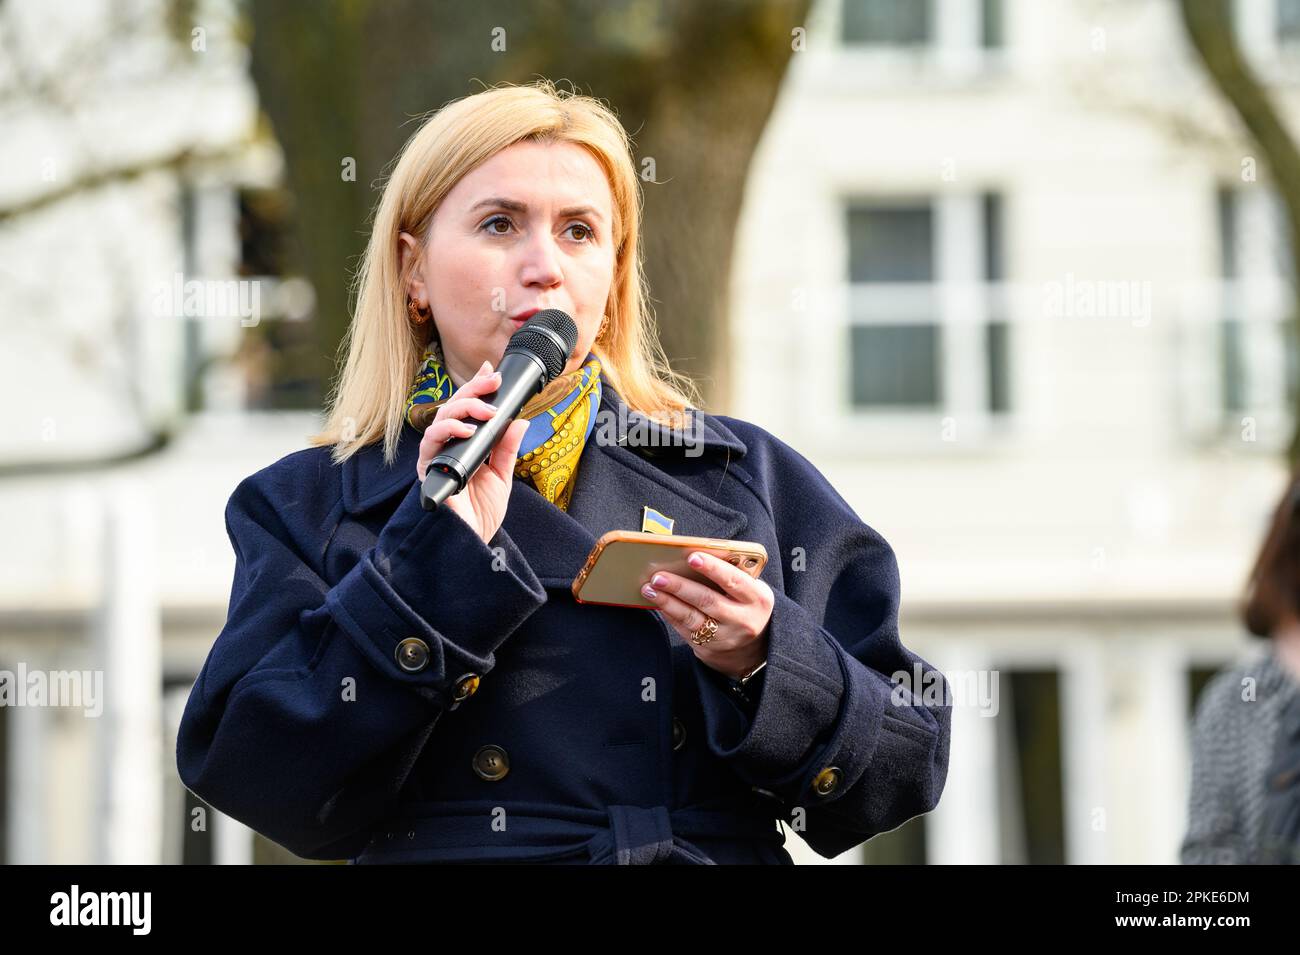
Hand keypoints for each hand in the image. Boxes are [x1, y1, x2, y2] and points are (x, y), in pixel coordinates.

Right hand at [416, 359, 529, 544]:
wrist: (472, 542)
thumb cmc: (481, 512)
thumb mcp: (502, 476)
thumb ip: (508, 448)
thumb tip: (521, 421)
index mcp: (465, 445)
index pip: (468, 410)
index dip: (475, 388)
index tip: (491, 371)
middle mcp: (447, 447)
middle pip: (453, 407)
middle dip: (472, 389)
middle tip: (492, 381)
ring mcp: (436, 457)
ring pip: (440, 419)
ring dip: (463, 409)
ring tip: (485, 411)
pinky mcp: (427, 470)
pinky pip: (430, 443)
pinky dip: (447, 432)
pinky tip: (466, 430)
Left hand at [640, 551, 773, 679]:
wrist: (752, 646)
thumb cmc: (746, 604)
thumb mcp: (751, 589)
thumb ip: (733, 574)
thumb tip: (695, 556)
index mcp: (757, 598)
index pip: (733, 580)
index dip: (713, 568)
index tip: (692, 557)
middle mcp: (743, 620)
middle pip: (707, 600)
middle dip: (680, 586)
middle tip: (658, 576)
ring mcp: (725, 637)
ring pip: (692, 618)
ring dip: (667, 602)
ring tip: (649, 588)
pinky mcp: (708, 647)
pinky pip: (684, 629)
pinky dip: (669, 614)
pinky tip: (657, 602)